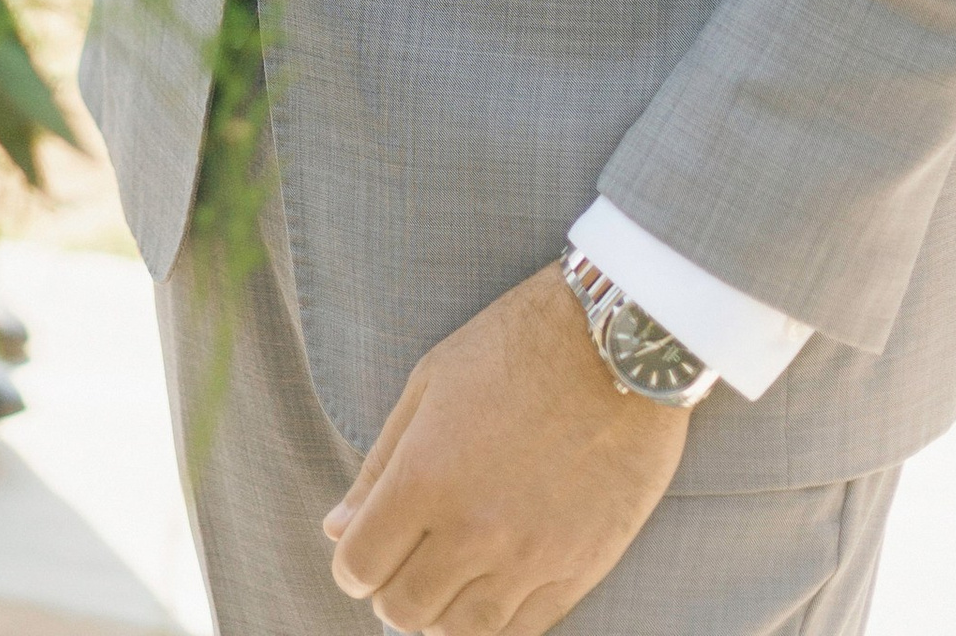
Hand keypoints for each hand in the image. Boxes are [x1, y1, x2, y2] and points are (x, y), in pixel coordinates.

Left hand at [323, 265, 687, 632]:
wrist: (616, 346)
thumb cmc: (514, 349)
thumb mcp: (428, 386)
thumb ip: (379, 466)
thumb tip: (339, 529)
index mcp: (425, 478)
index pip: (362, 565)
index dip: (353, 565)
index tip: (362, 550)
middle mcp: (473, 530)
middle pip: (406, 610)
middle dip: (390, 593)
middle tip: (401, 566)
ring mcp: (530, 557)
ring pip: (462, 631)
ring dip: (440, 615)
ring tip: (442, 583)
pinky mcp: (579, 569)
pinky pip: (523, 631)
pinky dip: (494, 623)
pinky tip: (486, 594)